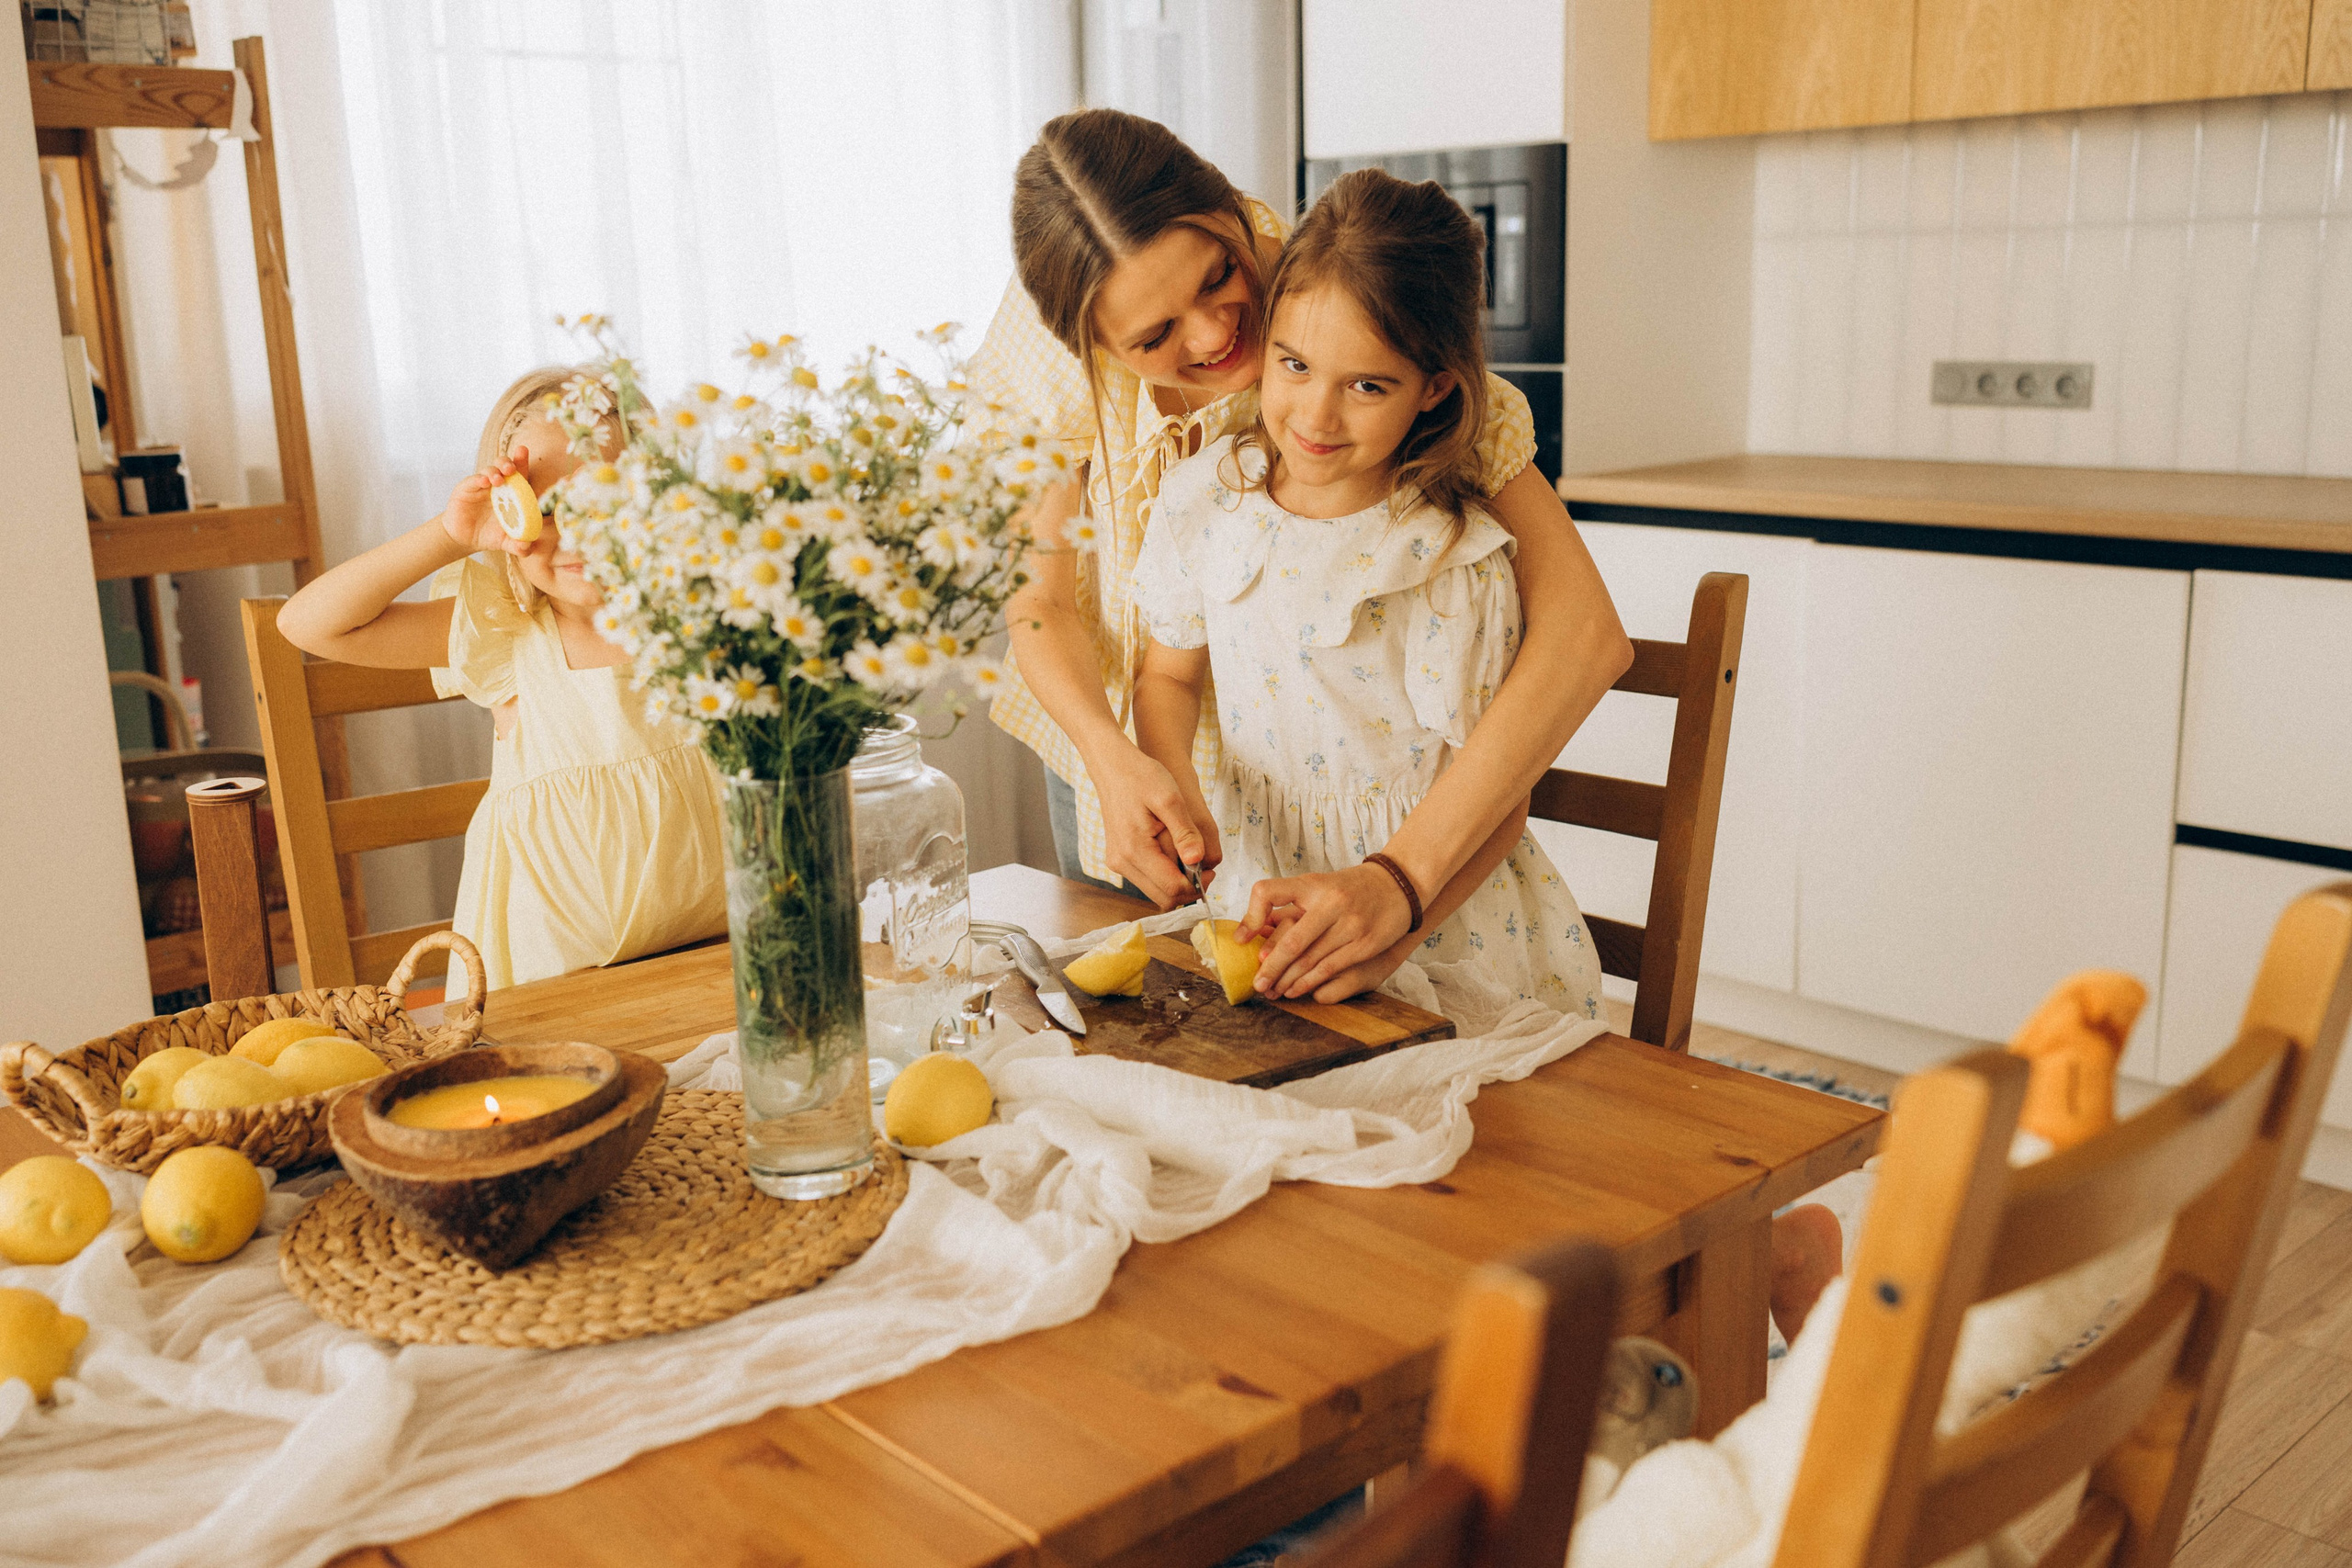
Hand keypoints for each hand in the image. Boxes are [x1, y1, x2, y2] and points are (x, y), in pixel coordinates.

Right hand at [440, 445, 536, 556]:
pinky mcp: (466, 488)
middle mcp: (498, 485)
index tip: (524, 451)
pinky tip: (484, 482)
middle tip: (512, 468)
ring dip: (495, 471)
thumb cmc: (490, 535)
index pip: (520, 474)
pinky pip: (473, 480)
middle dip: (510, 462)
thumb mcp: (506, 542)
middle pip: (505, 466)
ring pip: (490, 470)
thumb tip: (526, 546)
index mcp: (513, 493)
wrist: (465, 538)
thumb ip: (519, 545)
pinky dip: (479, 479)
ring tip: (498, 479)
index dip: (522, 462)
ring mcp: (482, 485)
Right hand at [1093, 745, 1218, 908]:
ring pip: (1156, 892)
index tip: (1211, 870)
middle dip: (1189, 888)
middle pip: (1164, 898)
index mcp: (1135, 849)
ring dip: (1177, 881)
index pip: (1172, 888)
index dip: (1198, 886)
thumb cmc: (1141, 777)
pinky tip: (1174, 851)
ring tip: (1189, 854)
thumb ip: (1185, 832)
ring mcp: (1118, 862)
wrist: (1113, 767)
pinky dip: (1165, 874)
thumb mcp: (1170, 799)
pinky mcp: (1119, 859)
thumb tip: (1198, 860)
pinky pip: (1147, 879)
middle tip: (1205, 866)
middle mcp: (1122, 862)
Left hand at [1238, 863, 1414, 999]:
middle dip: (1271, 967)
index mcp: (1313, 884)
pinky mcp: (1365, 943)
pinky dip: (1310, 982)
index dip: (1251, 916)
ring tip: (1273, 991)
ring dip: (1288, 980)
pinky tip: (1297, 989)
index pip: (1269, 892)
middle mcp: (1331, 902)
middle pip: (1292, 941)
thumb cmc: (1349, 889)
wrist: (1398, 885)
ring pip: (1311, 960)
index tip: (1241, 939)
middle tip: (1257, 984)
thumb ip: (1288, 906)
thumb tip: (1253, 930)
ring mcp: (1350, 924)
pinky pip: (1331, 968)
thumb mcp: (1318, 886)